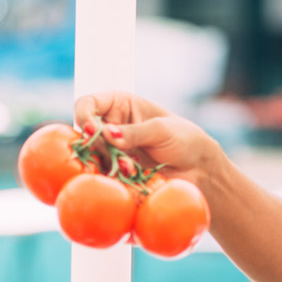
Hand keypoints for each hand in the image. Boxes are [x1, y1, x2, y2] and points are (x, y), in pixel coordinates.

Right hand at [74, 91, 223, 183]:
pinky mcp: (116, 172)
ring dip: (107, 164)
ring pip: (92, 157)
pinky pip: (104, 175)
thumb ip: (135, 132)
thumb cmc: (183, 139)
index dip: (84, 115)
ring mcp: (111, 151)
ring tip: (130, 168)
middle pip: (86, 134)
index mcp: (119, 105)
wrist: (197, 168)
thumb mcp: (161, 130)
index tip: (92, 128)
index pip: (87, 104)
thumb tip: (107, 133)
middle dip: (99, 145)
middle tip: (119, 153)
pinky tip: (128, 178)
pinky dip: (112, 178)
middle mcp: (110, 126)